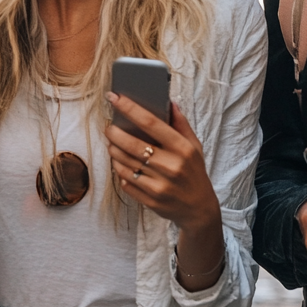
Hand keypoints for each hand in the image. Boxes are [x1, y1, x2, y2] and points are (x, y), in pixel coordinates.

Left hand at [105, 95, 220, 233]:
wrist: (198, 209)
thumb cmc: (194, 172)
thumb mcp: (194, 145)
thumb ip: (181, 124)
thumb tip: (169, 102)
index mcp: (182, 148)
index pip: (151, 123)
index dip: (130, 108)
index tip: (114, 97)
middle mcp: (170, 166)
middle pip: (132, 145)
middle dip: (114, 133)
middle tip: (108, 127)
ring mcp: (159, 185)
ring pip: (125, 163)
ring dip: (113, 151)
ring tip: (112, 143)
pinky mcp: (150, 200)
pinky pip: (126, 181)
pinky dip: (119, 170)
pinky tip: (120, 163)